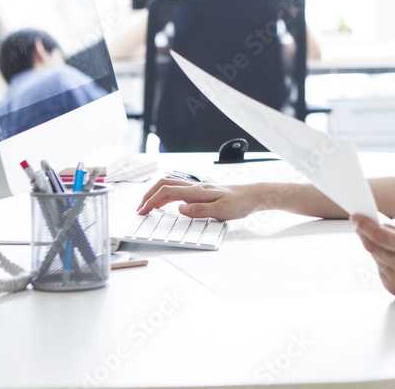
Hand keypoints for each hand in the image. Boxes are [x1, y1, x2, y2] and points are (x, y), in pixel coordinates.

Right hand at [136, 177, 259, 220]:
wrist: (254, 195)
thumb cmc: (240, 203)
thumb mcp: (221, 211)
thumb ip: (199, 211)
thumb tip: (179, 209)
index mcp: (197, 192)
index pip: (166, 192)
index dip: (151, 201)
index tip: (141, 212)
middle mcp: (195, 187)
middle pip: (164, 184)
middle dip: (148, 195)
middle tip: (140, 208)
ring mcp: (198, 187)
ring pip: (170, 183)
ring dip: (156, 192)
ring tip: (149, 205)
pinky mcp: (202, 190)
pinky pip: (179, 188)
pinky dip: (166, 193)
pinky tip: (167, 202)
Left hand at [351, 214, 394, 307]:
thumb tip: (375, 223)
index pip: (382, 237)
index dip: (366, 225)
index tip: (356, 217)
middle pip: (374, 248)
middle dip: (364, 234)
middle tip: (359, 224)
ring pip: (375, 258)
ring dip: (375, 248)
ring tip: (390, 246)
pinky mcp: (393, 291)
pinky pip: (379, 270)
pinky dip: (382, 261)